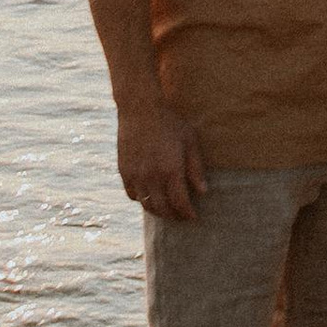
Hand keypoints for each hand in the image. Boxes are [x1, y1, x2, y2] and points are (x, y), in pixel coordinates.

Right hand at [117, 104, 205, 221]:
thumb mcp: (190, 141)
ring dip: (158, 211)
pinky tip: (150, 197)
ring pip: (146, 205)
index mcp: (171, 170)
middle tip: (181, 217)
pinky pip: (132, 195)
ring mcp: (135, 175)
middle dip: (174, 216)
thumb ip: (196, 168)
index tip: (193, 218)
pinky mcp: (124, 171)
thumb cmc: (169, 122)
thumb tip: (203, 192)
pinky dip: (142, 200)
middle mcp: (152, 177)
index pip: (180, 203)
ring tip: (167, 211)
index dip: (187, 214)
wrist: (140, 108)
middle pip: (163, 209)